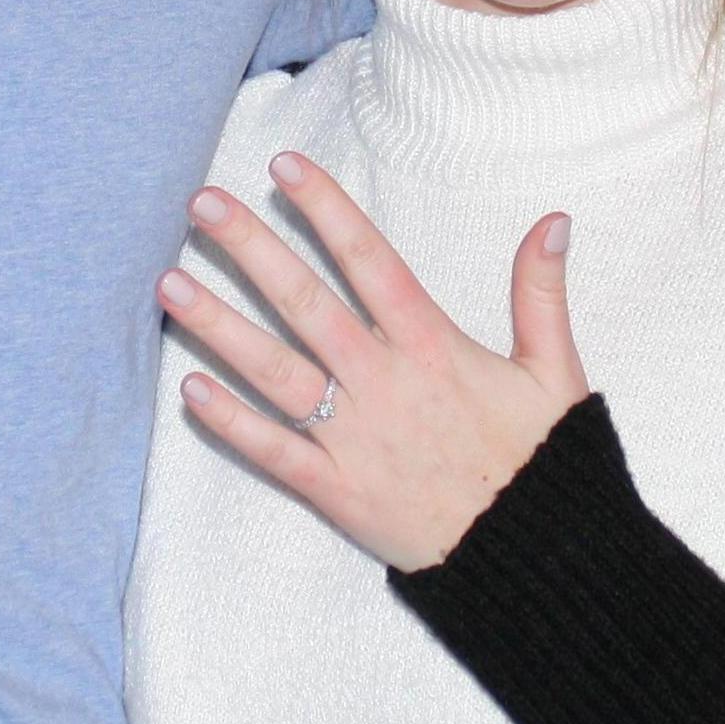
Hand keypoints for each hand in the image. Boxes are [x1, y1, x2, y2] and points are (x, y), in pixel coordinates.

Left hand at [160, 152, 587, 572]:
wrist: (535, 557)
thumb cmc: (542, 461)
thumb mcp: (555, 371)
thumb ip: (542, 292)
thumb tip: (553, 220)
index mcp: (432, 345)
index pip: (368, 259)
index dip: (325, 208)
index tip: (283, 166)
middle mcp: (383, 382)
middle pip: (305, 303)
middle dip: (250, 248)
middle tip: (201, 204)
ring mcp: (354, 436)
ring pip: (274, 370)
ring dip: (218, 325)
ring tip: (169, 284)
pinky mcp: (335, 488)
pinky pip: (273, 450)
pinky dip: (229, 422)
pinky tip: (187, 388)